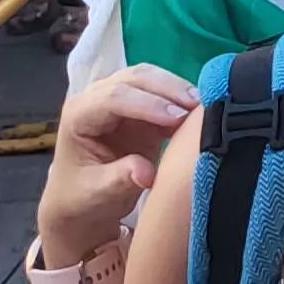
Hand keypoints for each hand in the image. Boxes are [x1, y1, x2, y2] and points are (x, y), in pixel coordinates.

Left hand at [39, 64, 199, 262]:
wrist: (83, 204)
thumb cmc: (81, 197)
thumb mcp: (96, 193)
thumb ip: (120, 179)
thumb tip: (147, 172)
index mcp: (79, 113)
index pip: (114, 97)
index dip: (147, 104)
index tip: (177, 117)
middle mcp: (96, 98)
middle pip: (134, 79)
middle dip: (167, 89)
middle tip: (197, 106)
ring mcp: (119, 100)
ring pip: (150, 80)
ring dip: (177, 89)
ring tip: (203, 105)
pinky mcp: (140, 109)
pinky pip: (163, 94)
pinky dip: (181, 100)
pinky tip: (201, 110)